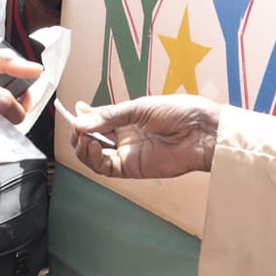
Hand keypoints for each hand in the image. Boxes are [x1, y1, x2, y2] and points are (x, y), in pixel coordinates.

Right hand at [69, 94, 220, 178]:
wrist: (202, 132)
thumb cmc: (180, 113)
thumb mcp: (140, 108)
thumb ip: (110, 116)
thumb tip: (81, 120)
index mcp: (127, 119)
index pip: (98, 121)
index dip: (84, 118)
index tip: (74, 112)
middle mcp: (125, 137)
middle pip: (92, 139)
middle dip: (80, 134)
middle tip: (77, 127)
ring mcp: (127, 153)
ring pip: (94, 156)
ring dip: (83, 147)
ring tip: (84, 137)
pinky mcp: (132, 168)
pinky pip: (106, 168)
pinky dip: (94, 159)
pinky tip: (93, 147)